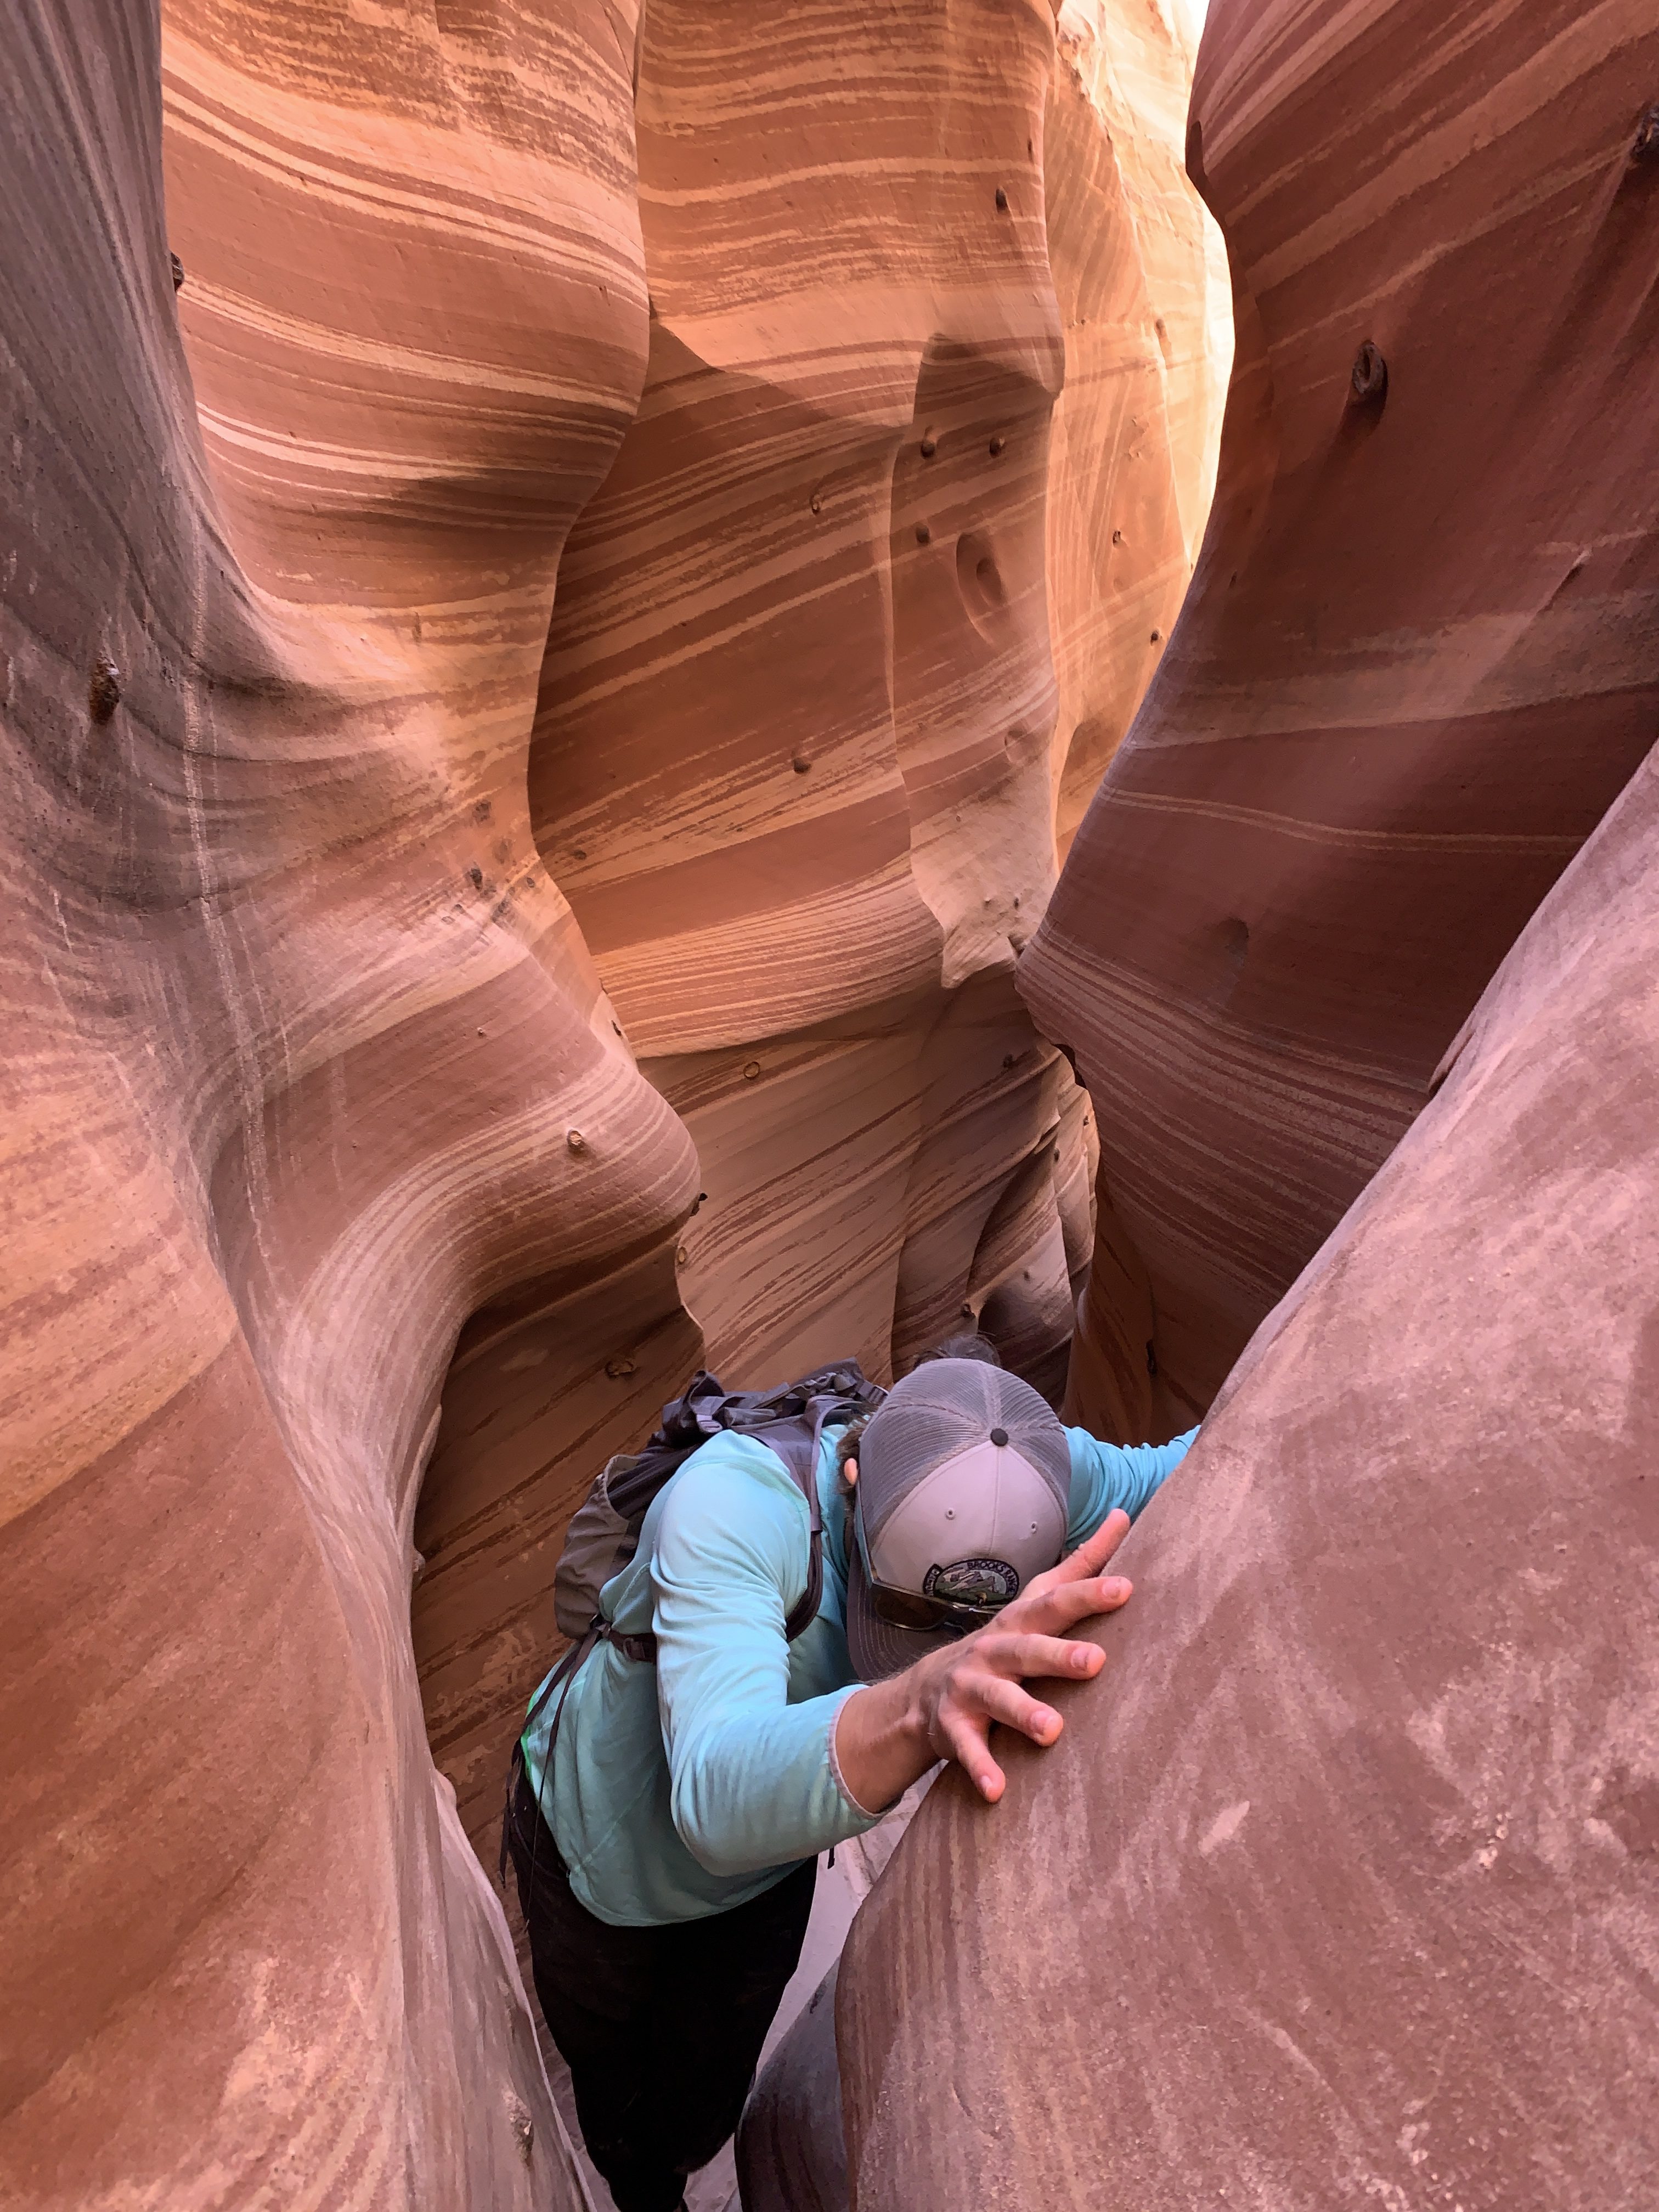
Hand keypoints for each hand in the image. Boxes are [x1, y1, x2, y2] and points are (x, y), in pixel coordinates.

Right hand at [833, 1509, 1133, 1811]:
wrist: (928, 1692)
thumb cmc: (1005, 1643)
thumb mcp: (1037, 1603)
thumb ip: (1081, 1565)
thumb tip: (1124, 1516)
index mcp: (1020, 1622)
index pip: (1056, 1603)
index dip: (1088, 1594)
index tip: (1126, 1588)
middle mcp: (994, 1650)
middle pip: (1027, 1649)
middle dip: (1059, 1655)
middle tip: (1096, 1661)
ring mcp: (971, 1689)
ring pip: (998, 1699)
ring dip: (1024, 1714)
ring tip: (1053, 1731)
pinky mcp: (954, 1729)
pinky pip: (968, 1749)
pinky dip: (981, 1768)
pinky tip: (998, 1790)